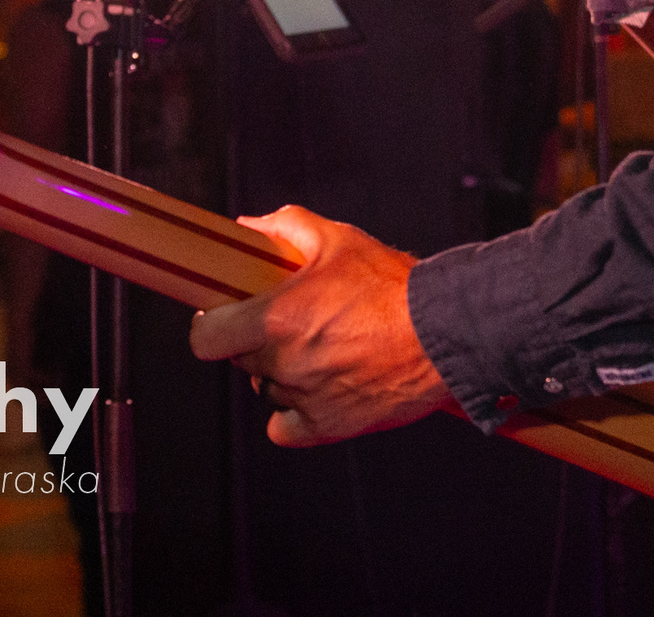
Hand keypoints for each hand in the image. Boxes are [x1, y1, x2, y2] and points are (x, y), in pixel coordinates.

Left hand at [187, 206, 449, 446]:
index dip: (211, 326)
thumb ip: (286, 228)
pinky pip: (285, 427)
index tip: (224, 318)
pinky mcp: (328, 425)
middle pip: (241, 361)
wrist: (445, 332)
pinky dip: (294, 413)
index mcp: (276, 319)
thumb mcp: (338, 240)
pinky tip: (316, 390)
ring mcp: (304, 398)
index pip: (207, 338)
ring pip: (268, 390)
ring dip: (282, 374)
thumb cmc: (393, 286)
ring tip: (320, 351)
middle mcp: (284, 363)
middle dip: (258, 342)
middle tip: (293, 324)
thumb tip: (250, 227)